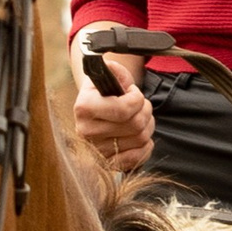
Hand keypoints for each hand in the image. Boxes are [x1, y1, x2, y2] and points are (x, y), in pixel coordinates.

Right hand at [70, 30, 153, 171]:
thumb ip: (114, 69)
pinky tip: (139, 134)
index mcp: (83, 108)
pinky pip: (139, 157)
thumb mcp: (106, 74)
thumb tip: (113, 67)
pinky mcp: (108, 163)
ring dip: (148, 125)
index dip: (136, 98)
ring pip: (141, 139)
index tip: (132, 92)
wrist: (93, 110)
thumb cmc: (103, 90)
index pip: (123, 109)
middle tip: (140, 104)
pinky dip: (146, 145)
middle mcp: (86, 132)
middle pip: (136, 125)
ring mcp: (97, 151)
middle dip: (146, 110)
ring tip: (139, 117)